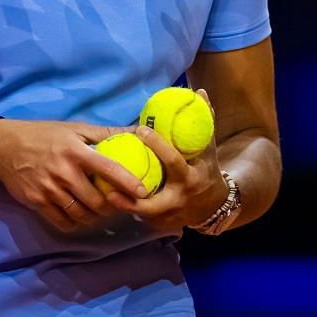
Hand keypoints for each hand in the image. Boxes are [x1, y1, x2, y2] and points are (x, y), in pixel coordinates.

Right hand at [0, 119, 148, 233]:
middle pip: (96, 200)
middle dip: (111, 206)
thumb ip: (105, 133)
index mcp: (76, 152)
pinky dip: (75, 223)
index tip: (143, 192)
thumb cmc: (44, 134)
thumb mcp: (74, 128)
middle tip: (119, 205)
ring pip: (81, 214)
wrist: (4, 146)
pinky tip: (80, 216)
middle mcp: (64, 172)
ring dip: (94, 216)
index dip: (128, 183)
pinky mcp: (37, 202)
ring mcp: (49, 190)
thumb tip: (137, 131)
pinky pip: (62, 222)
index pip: (108, 169)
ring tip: (101, 211)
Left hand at [109, 91, 229, 236]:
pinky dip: (126, 208)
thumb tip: (198, 92)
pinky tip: (108, 199)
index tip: (140, 129)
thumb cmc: (207, 171)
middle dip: (130, 194)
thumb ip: (204, 122)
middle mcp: (178, 199)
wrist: (213, 206)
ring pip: (142, 213)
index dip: (157, 145)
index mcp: (190, 178)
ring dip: (123, 205)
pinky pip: (140, 217)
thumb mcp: (208, 149)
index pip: (172, 161)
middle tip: (111, 177)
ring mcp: (168, 216)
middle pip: (151, 203)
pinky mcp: (160, 224)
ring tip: (103, 194)